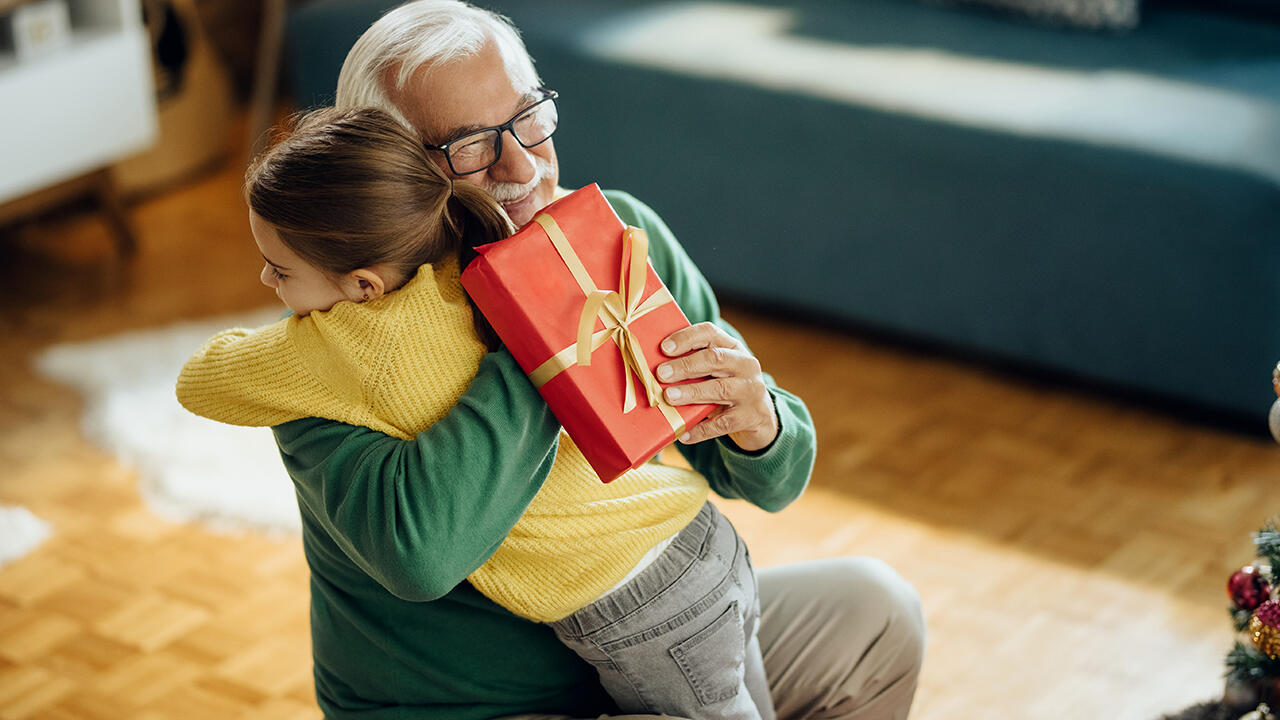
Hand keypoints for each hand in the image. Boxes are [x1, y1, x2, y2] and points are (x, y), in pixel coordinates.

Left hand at [655, 323, 777, 451]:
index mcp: (733, 348)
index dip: (686, 338)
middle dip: (685, 366)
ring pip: (720, 389)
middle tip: (661, 374)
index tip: (664, 348)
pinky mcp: (751, 416)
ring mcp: (751, 391)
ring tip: (669, 397)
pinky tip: (683, 433)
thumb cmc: (726, 387)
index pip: (710, 333)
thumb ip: (694, 365)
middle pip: (714, 359)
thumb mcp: (716, 371)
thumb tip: (653, 366)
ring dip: (692, 392)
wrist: (760, 416)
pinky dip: (701, 429)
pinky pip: (723, 424)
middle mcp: (746, 365)